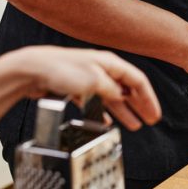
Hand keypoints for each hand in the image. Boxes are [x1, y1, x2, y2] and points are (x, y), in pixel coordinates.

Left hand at [12, 46, 160, 130]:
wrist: (33, 69)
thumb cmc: (61, 69)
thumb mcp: (94, 81)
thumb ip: (112, 90)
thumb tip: (123, 96)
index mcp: (110, 63)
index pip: (138, 80)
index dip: (148, 99)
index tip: (154, 114)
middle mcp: (102, 69)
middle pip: (127, 89)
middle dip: (139, 105)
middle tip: (150, 120)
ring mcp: (89, 79)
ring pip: (112, 97)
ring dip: (124, 112)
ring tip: (134, 125)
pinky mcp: (76, 88)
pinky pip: (96, 103)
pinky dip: (103, 113)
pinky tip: (107, 123)